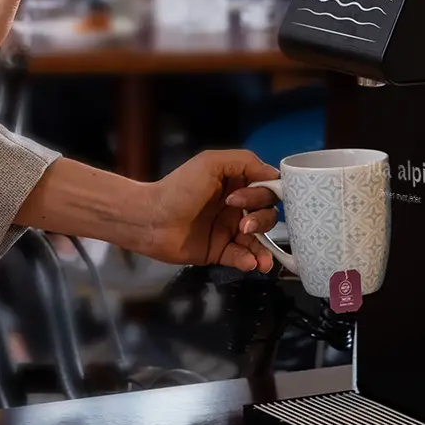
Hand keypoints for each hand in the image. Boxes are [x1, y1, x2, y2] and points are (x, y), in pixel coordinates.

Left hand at [136, 150, 280, 271]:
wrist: (151, 219)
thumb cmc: (178, 188)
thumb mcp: (211, 163)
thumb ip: (244, 162)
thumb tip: (274, 173)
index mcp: (235, 183)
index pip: (266, 188)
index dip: (264, 194)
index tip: (247, 199)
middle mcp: (235, 206)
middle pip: (267, 214)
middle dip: (261, 220)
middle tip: (242, 224)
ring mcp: (228, 230)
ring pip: (259, 240)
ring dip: (264, 248)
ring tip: (259, 257)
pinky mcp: (219, 251)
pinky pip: (242, 257)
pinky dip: (249, 260)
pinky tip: (250, 263)